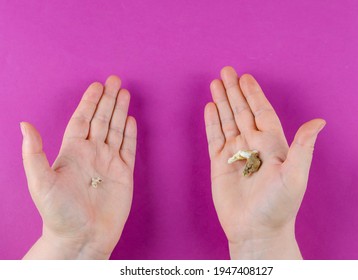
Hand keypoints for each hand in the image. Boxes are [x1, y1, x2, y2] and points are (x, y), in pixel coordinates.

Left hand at [21, 76, 136, 258]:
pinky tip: (130, 120)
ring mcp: (109, 162)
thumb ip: (34, 153)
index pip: (82, 119)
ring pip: (116, 130)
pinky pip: (128, 148)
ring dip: (120, 111)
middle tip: (116, 80)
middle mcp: (92, 153)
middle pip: (102, 120)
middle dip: (108, 99)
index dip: (89, 102)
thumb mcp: (40, 182)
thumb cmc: (59, 213)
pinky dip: (130, 134)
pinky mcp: (124, 174)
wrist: (82, 237)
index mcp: (72, 152)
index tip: (97, 85)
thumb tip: (24, 125)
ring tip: (125, 93)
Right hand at [204, 67, 324, 258]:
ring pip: (227, 121)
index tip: (246, 77)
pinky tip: (209, 108)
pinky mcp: (219, 164)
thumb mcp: (295, 176)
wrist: (256, 229)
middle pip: (241, 112)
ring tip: (214, 83)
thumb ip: (303, 147)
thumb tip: (319, 122)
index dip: (254, 95)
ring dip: (221, 102)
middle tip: (225, 71)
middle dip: (233, 91)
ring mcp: (235, 153)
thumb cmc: (279, 206)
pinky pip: (214, 137)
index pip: (261, 112)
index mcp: (272, 144)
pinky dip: (211, 122)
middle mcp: (253, 145)